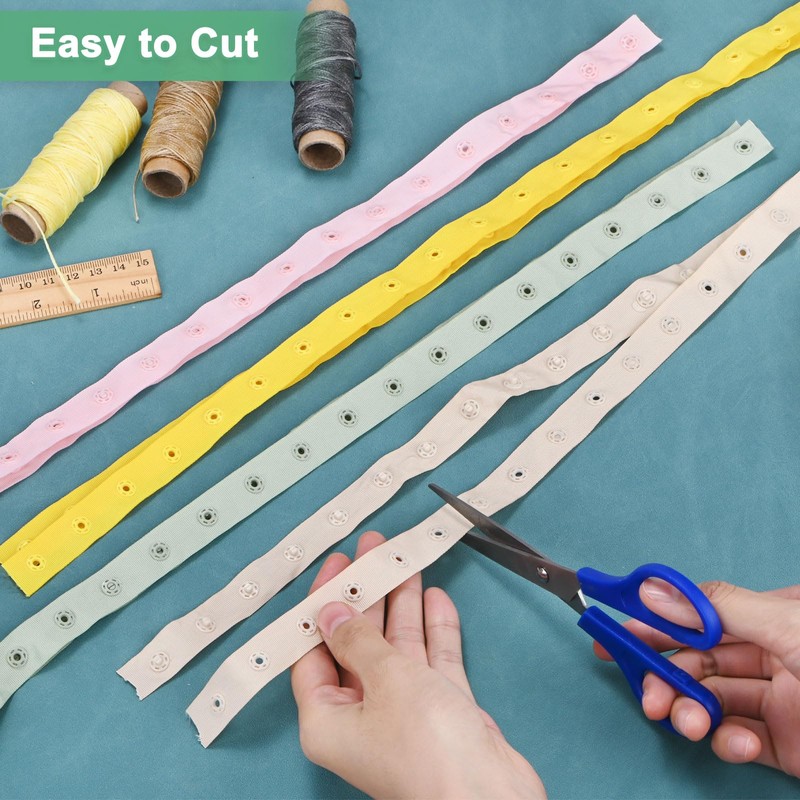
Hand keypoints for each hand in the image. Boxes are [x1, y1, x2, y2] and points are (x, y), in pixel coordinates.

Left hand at [291, 531, 545, 799]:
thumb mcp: (386, 680)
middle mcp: (362, 716)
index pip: (315, 649)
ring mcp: (404, 713)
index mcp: (328, 718)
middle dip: (370, 595)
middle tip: (375, 550)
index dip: (324, 604)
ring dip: (404, 604)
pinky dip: (435, 631)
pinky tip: (436, 597)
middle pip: (359, 643)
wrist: (491, 796)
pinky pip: (433, 661)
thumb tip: (330, 612)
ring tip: (404, 559)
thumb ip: (359, 640)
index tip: (336, 566)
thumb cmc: (428, 748)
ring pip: (399, 647)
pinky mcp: (442, 711)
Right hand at [594, 579, 799, 776]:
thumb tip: (654, 593)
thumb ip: (718, 609)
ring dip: (691, 712)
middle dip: (666, 678)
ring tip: (688, 724)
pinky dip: (729, 743)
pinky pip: (741, 740)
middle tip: (649, 695)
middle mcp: (771, 655)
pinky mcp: (787, 745)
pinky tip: (738, 743)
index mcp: (769, 617)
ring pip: (713, 702)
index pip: (697, 617)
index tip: (617, 635)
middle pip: (698, 662)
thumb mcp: (787, 623)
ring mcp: (778, 701)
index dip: (654, 625)